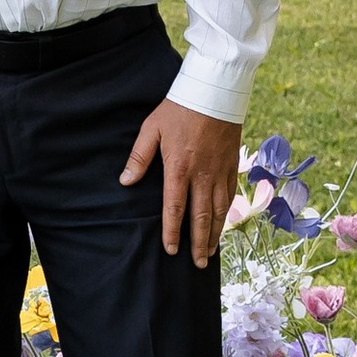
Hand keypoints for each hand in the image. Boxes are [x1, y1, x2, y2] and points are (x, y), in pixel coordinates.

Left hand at [119, 103, 240, 266]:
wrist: (214, 92)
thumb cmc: (178, 109)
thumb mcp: (151, 129)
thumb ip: (139, 157)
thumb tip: (125, 181)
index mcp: (179, 168)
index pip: (175, 209)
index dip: (173, 232)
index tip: (171, 250)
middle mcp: (202, 175)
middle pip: (201, 217)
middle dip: (199, 243)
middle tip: (197, 264)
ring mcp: (219, 172)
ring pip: (219, 211)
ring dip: (215, 234)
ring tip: (211, 252)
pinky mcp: (231, 166)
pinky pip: (230, 196)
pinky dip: (227, 214)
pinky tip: (224, 224)